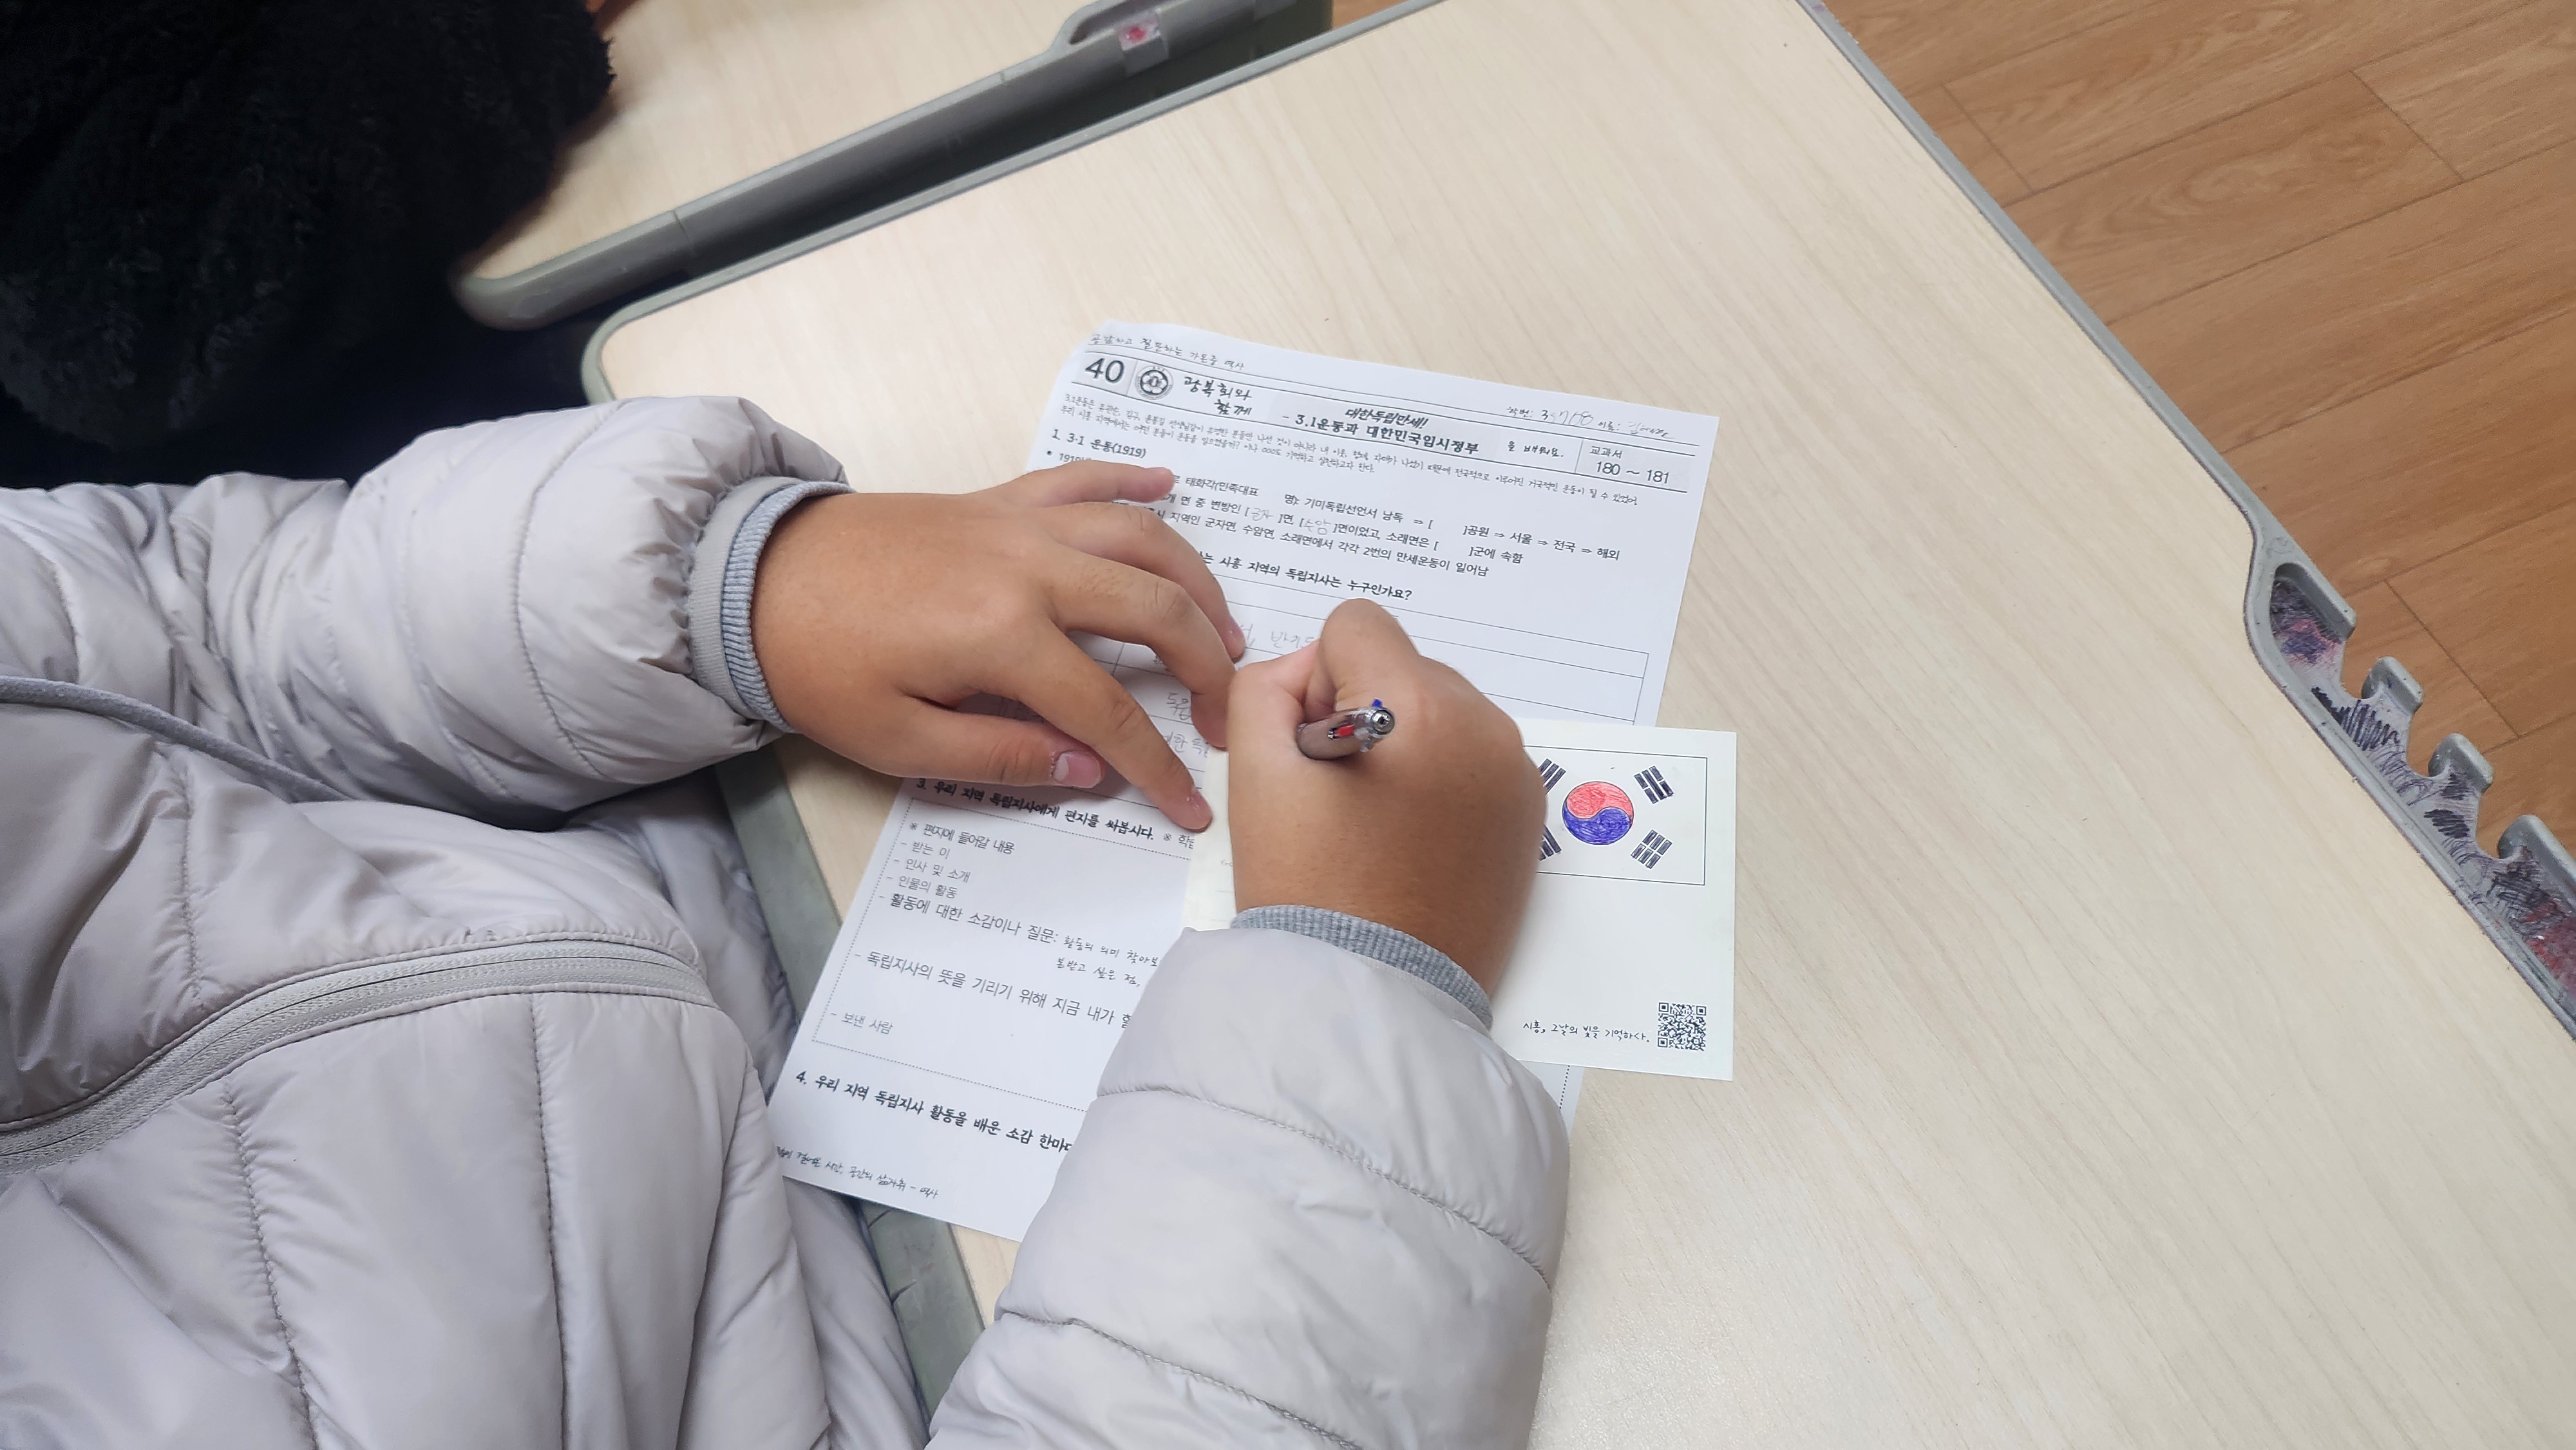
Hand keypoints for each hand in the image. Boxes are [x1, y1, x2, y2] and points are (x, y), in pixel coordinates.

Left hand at [752, 462, 1242, 829]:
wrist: (750, 578)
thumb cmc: (817, 666)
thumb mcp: (898, 741)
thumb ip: (1001, 757)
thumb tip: (1086, 766)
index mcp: (1003, 636)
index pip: (1110, 712)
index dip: (1158, 766)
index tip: (1190, 806)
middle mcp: (1028, 567)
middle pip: (1156, 611)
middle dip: (1207, 670)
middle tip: (1223, 717)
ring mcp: (1017, 523)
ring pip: (1142, 538)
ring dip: (1196, 581)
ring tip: (1224, 629)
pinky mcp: (996, 498)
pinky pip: (1082, 478)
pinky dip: (1132, 478)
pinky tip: (1171, 485)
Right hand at [1228, 600, 1541, 990]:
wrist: (1370, 995)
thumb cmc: (1307, 889)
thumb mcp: (1253, 773)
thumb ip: (1263, 688)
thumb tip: (1304, 672)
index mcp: (1417, 705)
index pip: (1355, 625)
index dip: (1313, 681)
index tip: (1310, 750)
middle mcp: (1483, 725)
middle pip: (1402, 665)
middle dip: (1361, 709)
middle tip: (1337, 797)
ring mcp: (1515, 771)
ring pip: (1441, 708)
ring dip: (1404, 740)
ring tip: (1375, 823)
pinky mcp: (1529, 812)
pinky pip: (1475, 756)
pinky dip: (1440, 778)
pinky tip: (1411, 839)